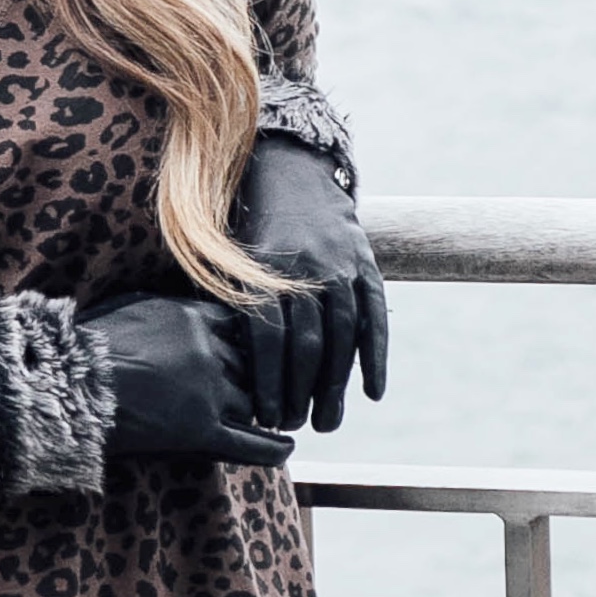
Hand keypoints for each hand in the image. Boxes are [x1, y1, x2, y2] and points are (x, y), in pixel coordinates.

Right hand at [78, 295, 296, 467]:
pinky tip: (285, 448)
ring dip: (264, 410)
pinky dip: (273, 448)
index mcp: (194, 318)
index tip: (258, 351)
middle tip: (270, 387)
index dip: (254, 342)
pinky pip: (251, 444)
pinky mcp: (201, 433)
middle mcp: (209, 353)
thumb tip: (187, 307)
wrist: (66, 385)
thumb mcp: (134, 306)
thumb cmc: (88, 345)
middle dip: (259, 377)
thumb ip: (172, 308)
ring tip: (276, 416)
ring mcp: (208, 394)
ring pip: (254, 401)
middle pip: (254, 365)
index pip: (246, 326)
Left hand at [223, 134, 390, 437]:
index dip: (268, 382)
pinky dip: (376, 356)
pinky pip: (375, 316)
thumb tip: (219, 370)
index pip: (268, 338)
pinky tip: (373, 392)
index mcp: (263, 268)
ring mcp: (340, 266)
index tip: (266, 418)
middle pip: (307, 343)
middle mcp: (304, 268)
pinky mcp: (366, 265)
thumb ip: (227, 305)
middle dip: (300, 392)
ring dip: (336, 385)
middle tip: (296, 427)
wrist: (292, 169)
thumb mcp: (227, 257)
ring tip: (328, 421)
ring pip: (342, 336)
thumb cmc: (247, 227)